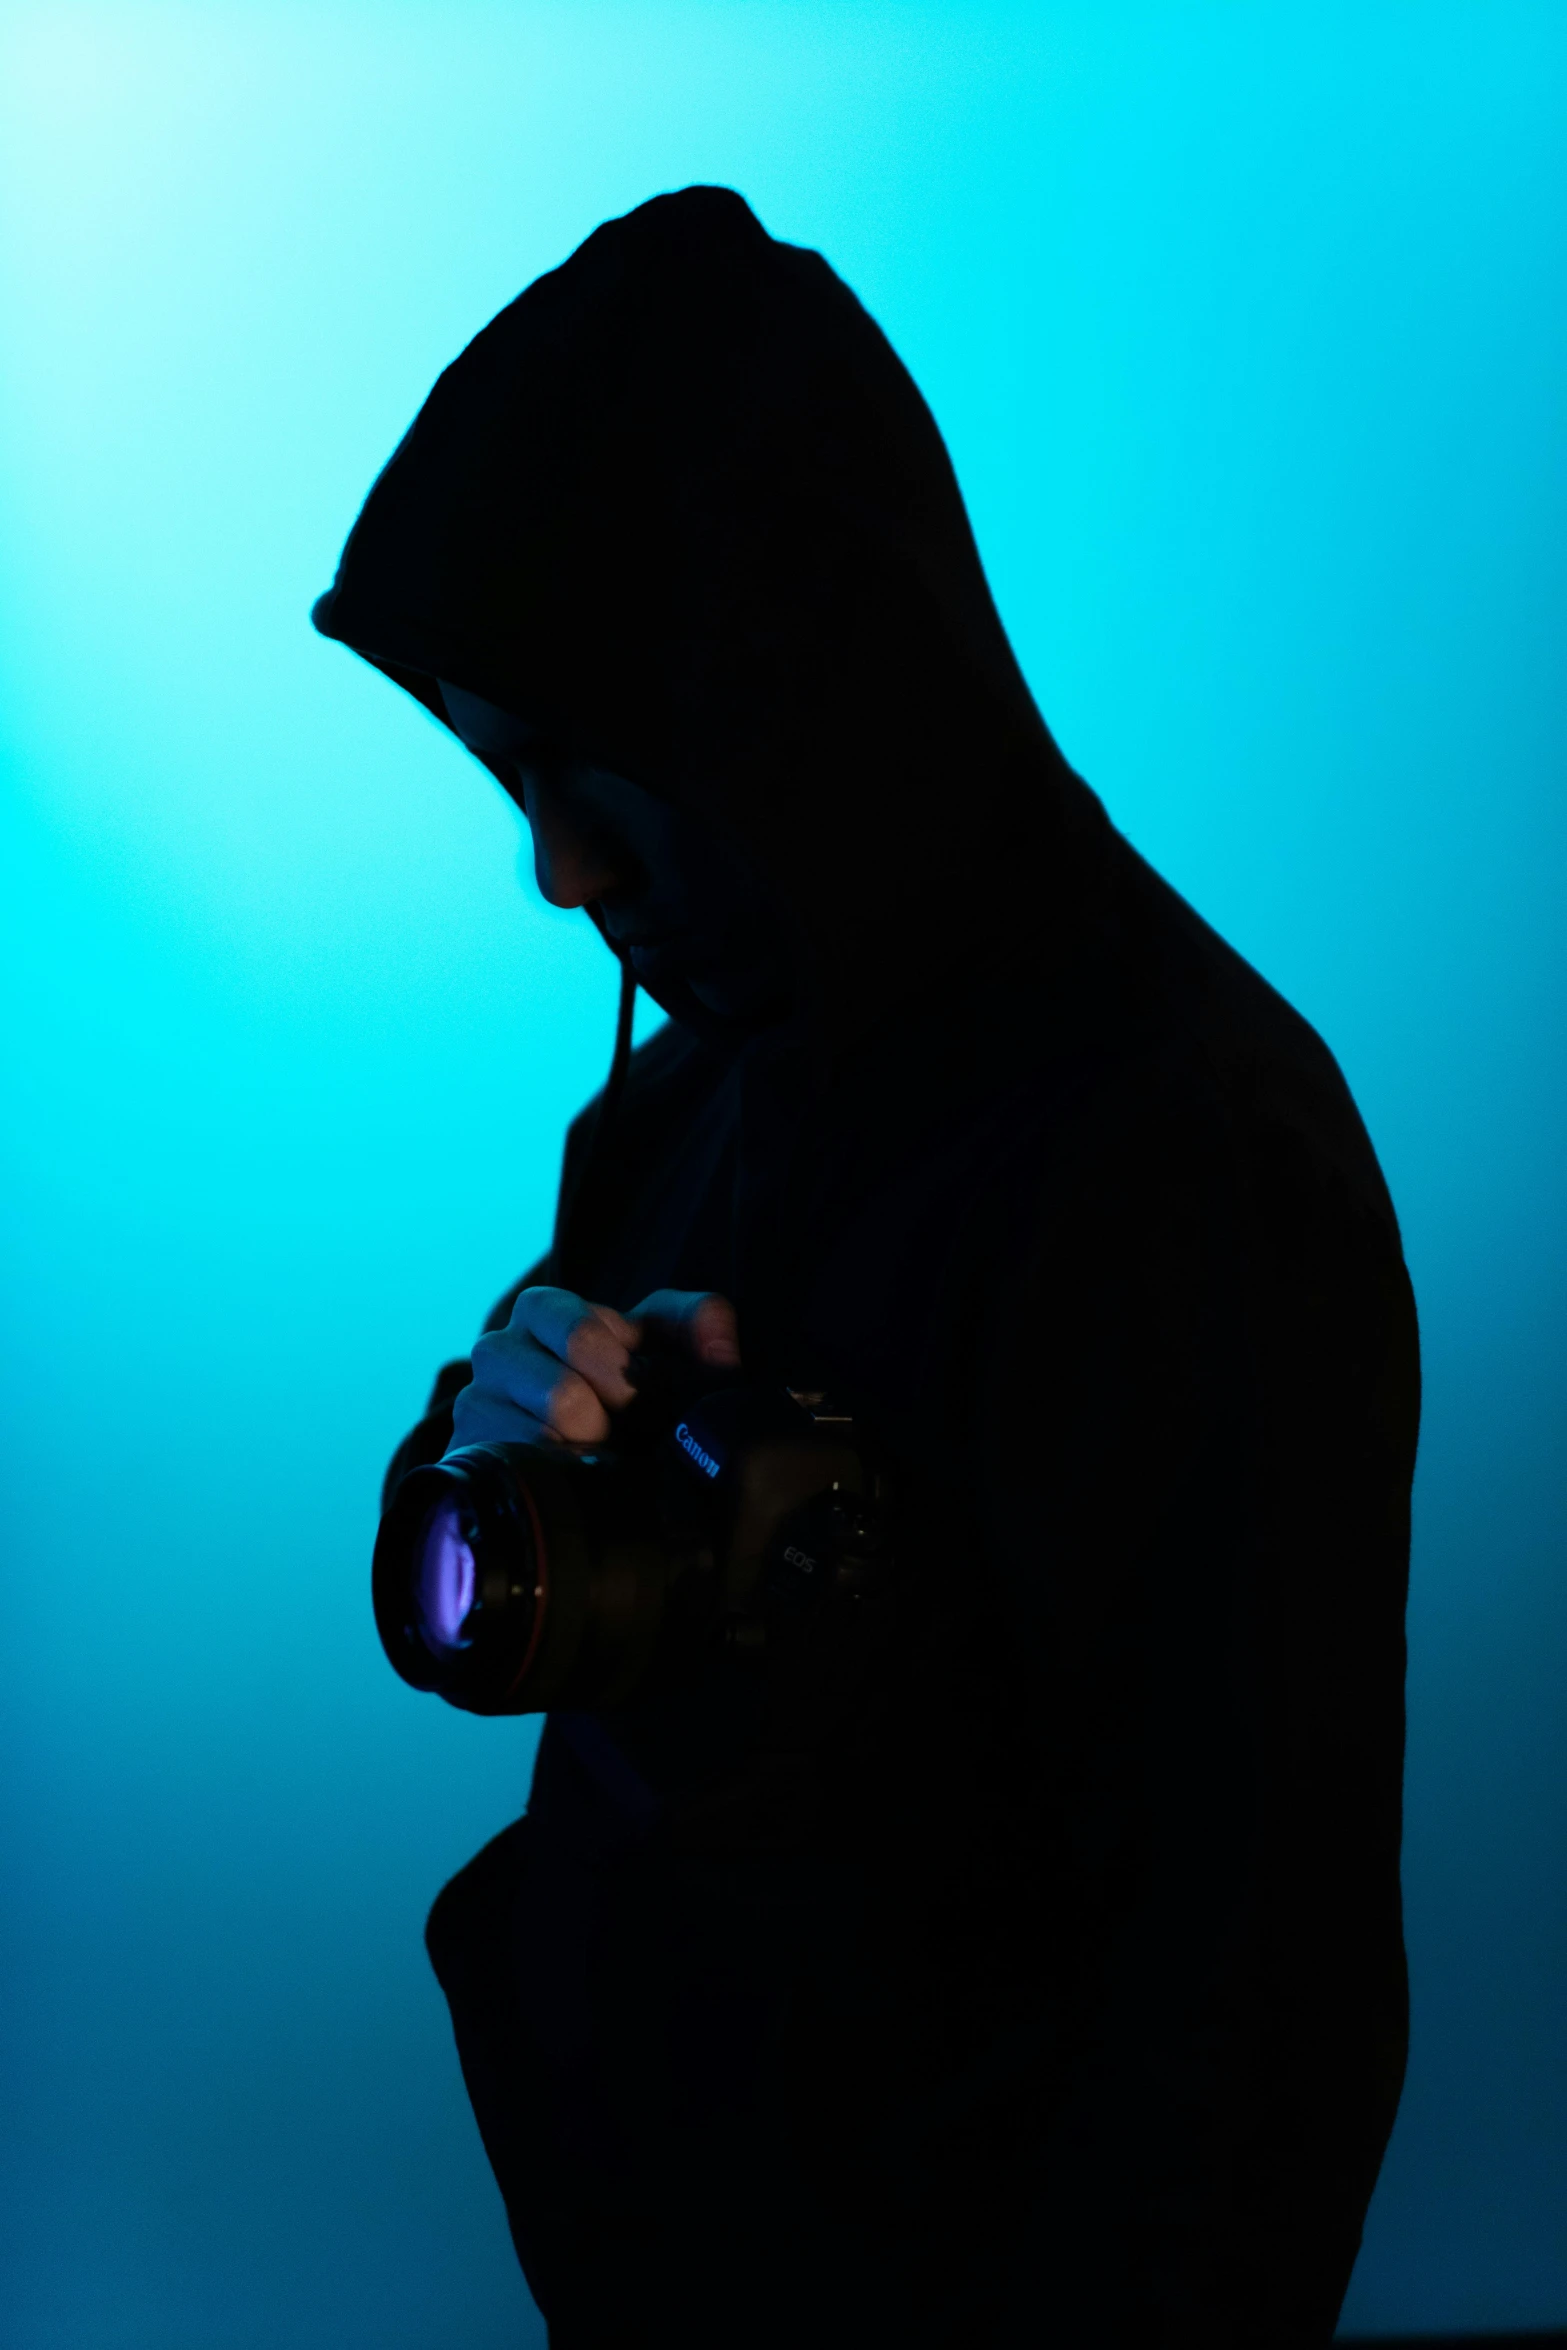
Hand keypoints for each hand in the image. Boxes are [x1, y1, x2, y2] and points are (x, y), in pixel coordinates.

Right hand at [448, 1285, 740, 1449]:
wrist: (576, 1451)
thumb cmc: (621, 1386)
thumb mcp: (662, 1344)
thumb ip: (696, 1323)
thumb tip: (720, 1343)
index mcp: (542, 1311)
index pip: (581, 1333)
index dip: (623, 1371)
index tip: (642, 1395)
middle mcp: (498, 1349)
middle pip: (562, 1392)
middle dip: (610, 1421)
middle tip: (626, 1433)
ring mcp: (477, 1402)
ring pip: (542, 1439)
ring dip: (587, 1452)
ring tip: (601, 1454)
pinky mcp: (468, 1451)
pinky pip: (522, 1468)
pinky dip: (559, 1473)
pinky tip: (574, 1474)